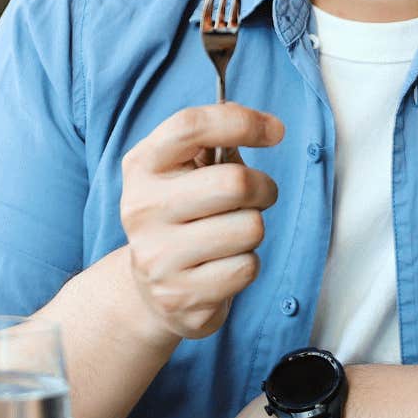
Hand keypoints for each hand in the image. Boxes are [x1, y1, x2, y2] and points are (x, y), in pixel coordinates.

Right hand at [120, 103, 283, 340]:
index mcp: (142, 166)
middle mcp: (142, 209)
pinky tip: (223, 264)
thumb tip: (265, 126)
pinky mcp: (181, 296)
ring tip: (231, 234)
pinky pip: (247, 267)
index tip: (275, 130)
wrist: (149, 290)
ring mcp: (158, 257)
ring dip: (254, 229)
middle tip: (259, 195)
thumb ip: (215, 142)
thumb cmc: (182, 215)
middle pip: (234, 183)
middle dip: (263, 187)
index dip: (242, 122)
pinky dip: (247, 264)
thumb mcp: (183, 171)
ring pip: (249, 228)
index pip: (191, 127)